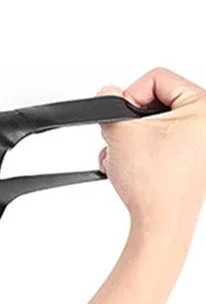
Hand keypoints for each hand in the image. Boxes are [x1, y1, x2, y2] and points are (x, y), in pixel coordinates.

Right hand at [98, 67, 205, 235]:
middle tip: (127, 137)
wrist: (160, 225)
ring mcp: (203, 147)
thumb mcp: (119, 131)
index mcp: (204, 109)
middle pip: (157, 98)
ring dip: (134, 136)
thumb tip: (108, 94)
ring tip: (130, 154)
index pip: (157, 77)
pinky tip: (136, 164)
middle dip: (131, 119)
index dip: (130, 95)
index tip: (124, 119)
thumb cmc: (155, 185)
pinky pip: (164, 140)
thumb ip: (107, 102)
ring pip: (156, 121)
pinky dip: (144, 148)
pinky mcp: (195, 163)